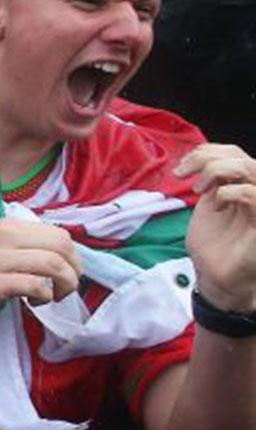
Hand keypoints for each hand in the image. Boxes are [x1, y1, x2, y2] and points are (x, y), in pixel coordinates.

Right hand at [0, 218, 81, 330]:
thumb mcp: (0, 253)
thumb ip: (28, 249)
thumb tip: (68, 258)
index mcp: (7, 227)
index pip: (59, 235)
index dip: (73, 259)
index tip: (65, 277)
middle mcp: (2, 237)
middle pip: (61, 246)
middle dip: (73, 272)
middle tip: (64, 289)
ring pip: (52, 264)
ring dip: (63, 285)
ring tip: (52, 297)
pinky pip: (35, 285)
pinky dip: (44, 297)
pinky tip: (34, 303)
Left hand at [179, 144, 255, 310]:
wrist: (215, 278)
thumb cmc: (212, 246)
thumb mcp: (208, 206)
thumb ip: (212, 182)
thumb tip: (202, 158)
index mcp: (244, 186)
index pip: (234, 154)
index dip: (207, 151)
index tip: (182, 166)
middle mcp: (255, 193)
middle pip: (242, 157)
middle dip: (208, 158)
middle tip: (183, 174)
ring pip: (251, 168)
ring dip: (218, 170)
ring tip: (198, 188)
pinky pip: (254, 195)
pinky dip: (231, 191)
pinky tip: (216, 201)